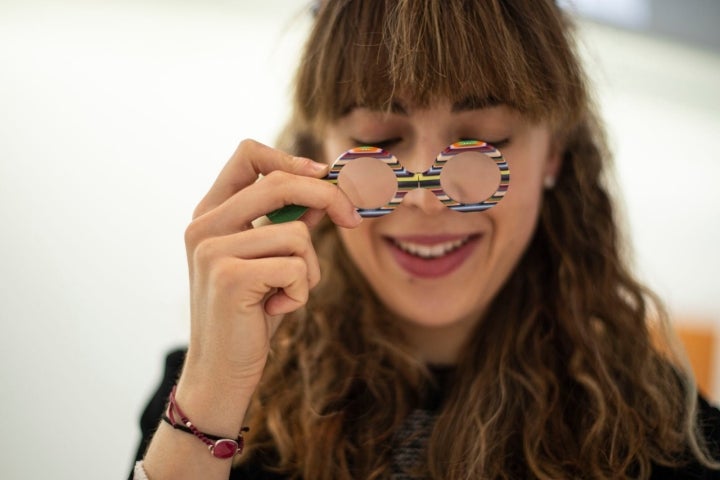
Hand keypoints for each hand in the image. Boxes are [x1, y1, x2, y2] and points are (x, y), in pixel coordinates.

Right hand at [180, 139, 360, 396]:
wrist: (221, 371)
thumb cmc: (250, 313)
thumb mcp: (270, 260)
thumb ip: (290, 221)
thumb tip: (327, 188)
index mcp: (209, 213)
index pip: (247, 155)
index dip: (290, 157)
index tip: (323, 173)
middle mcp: (203, 225)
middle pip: (280, 183)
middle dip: (328, 198)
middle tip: (352, 220)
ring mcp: (212, 249)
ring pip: (296, 233)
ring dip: (309, 268)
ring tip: (286, 293)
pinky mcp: (229, 276)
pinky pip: (296, 267)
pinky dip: (301, 292)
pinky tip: (276, 310)